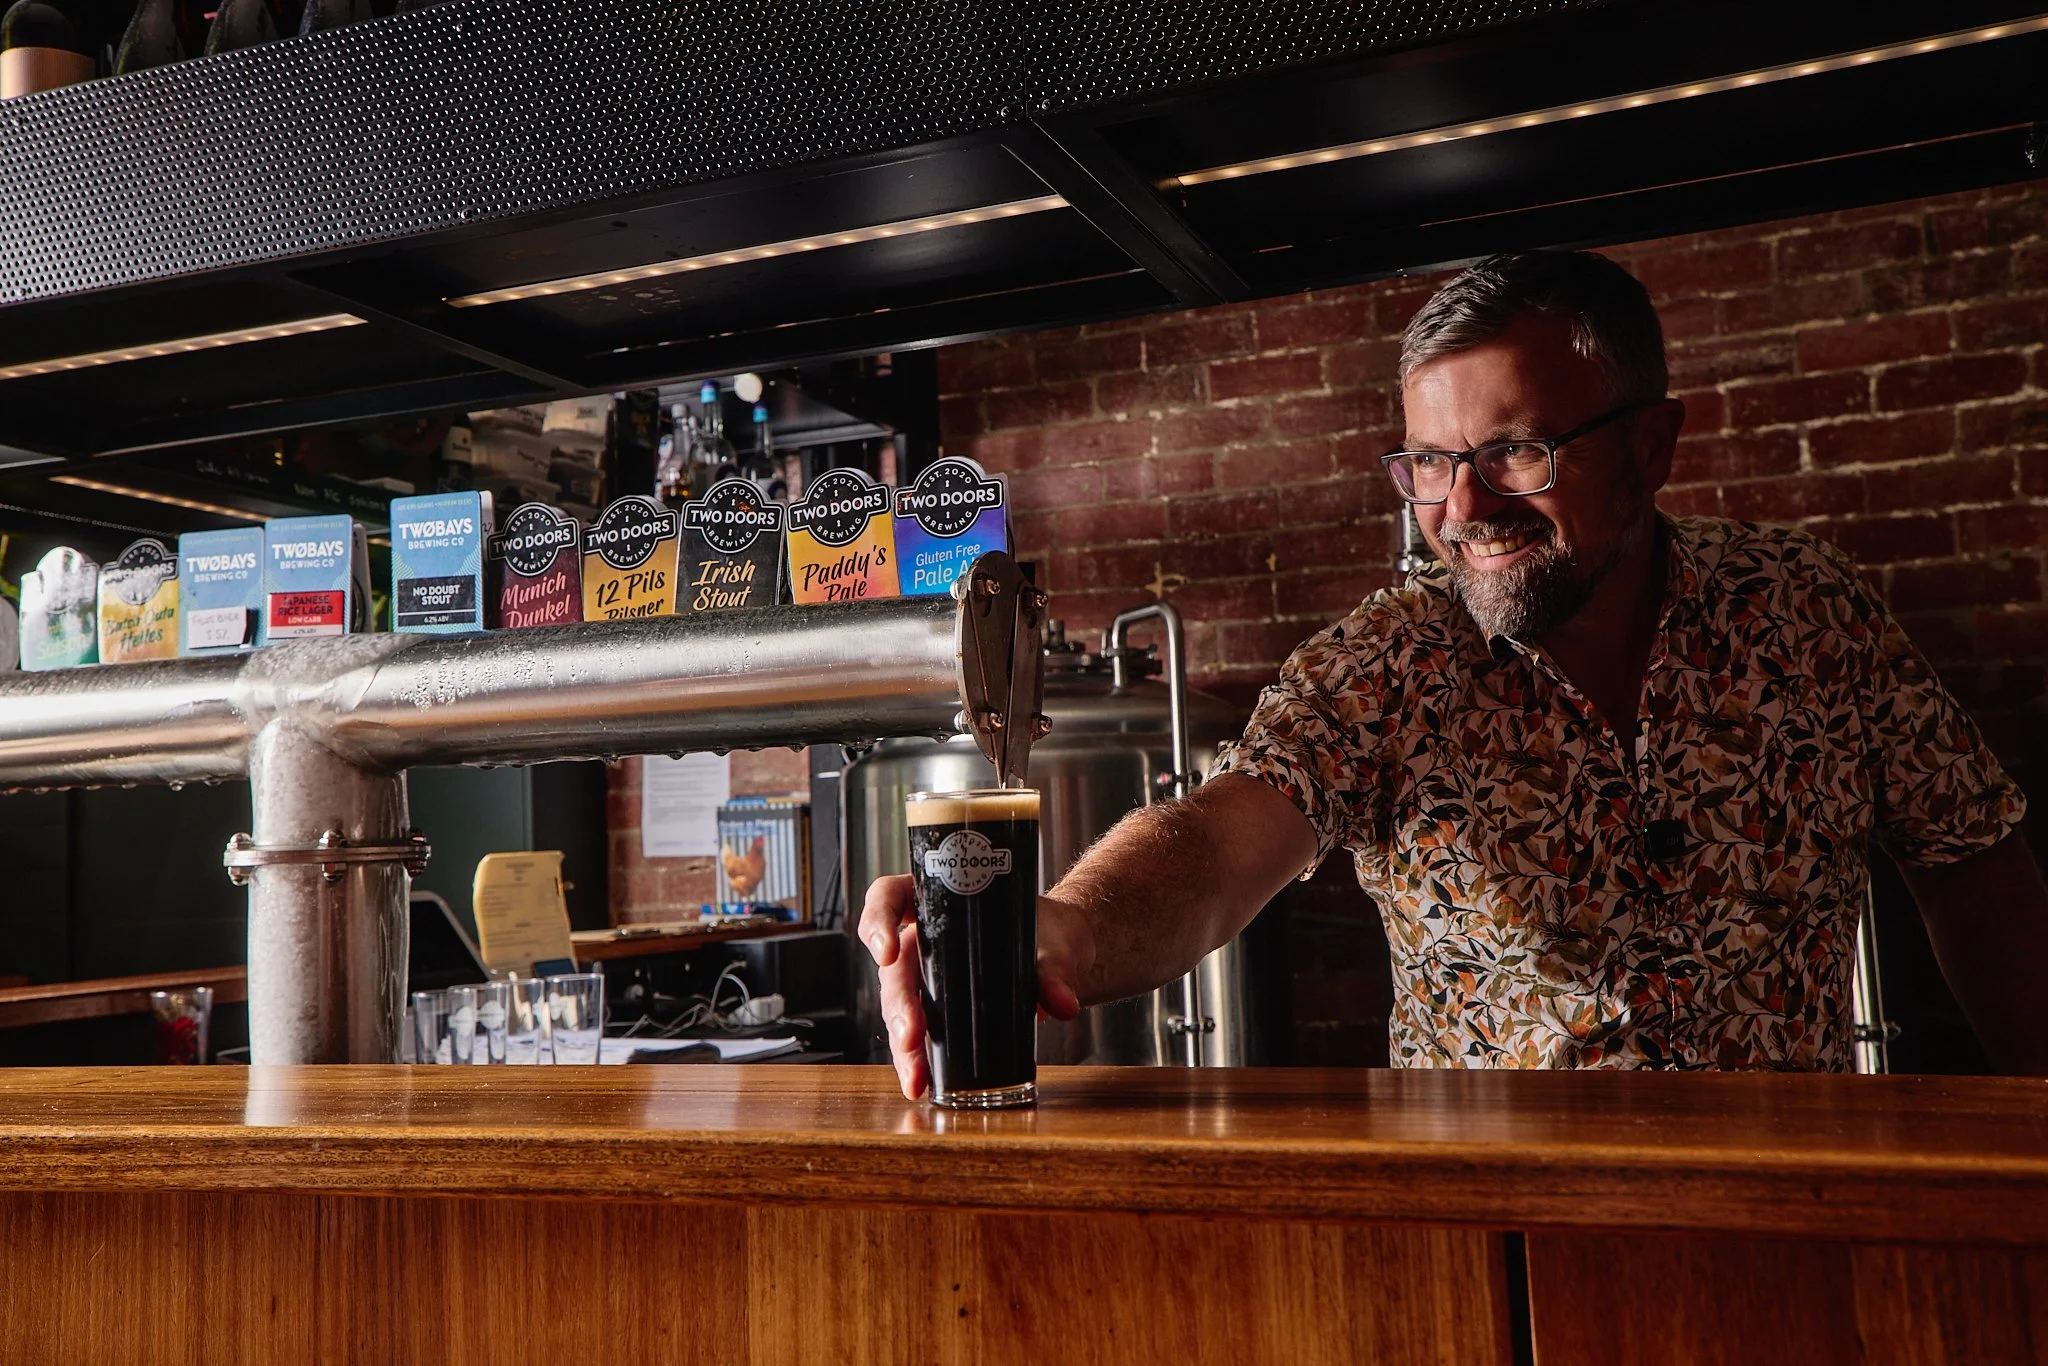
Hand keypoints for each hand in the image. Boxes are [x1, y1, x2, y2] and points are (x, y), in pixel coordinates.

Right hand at [858, 875, 1090, 1100]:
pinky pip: (917, 1032)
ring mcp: (929, 976)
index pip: (890, 897)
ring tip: (915, 1073)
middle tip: (911, 1034)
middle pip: (894, 966)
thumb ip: (1055, 972)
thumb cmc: (1051, 936)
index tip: (887, 951)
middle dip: (899, 1004)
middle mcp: (926, 939)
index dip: (878, 920)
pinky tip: (920, 1081)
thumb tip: (1062, 1004)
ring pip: (899, 1006)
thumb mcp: (1055, 946)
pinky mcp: (940, 1010)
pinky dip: (916, 1058)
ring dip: (902, 1043)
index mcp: (941, 903)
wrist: (1064, 959)